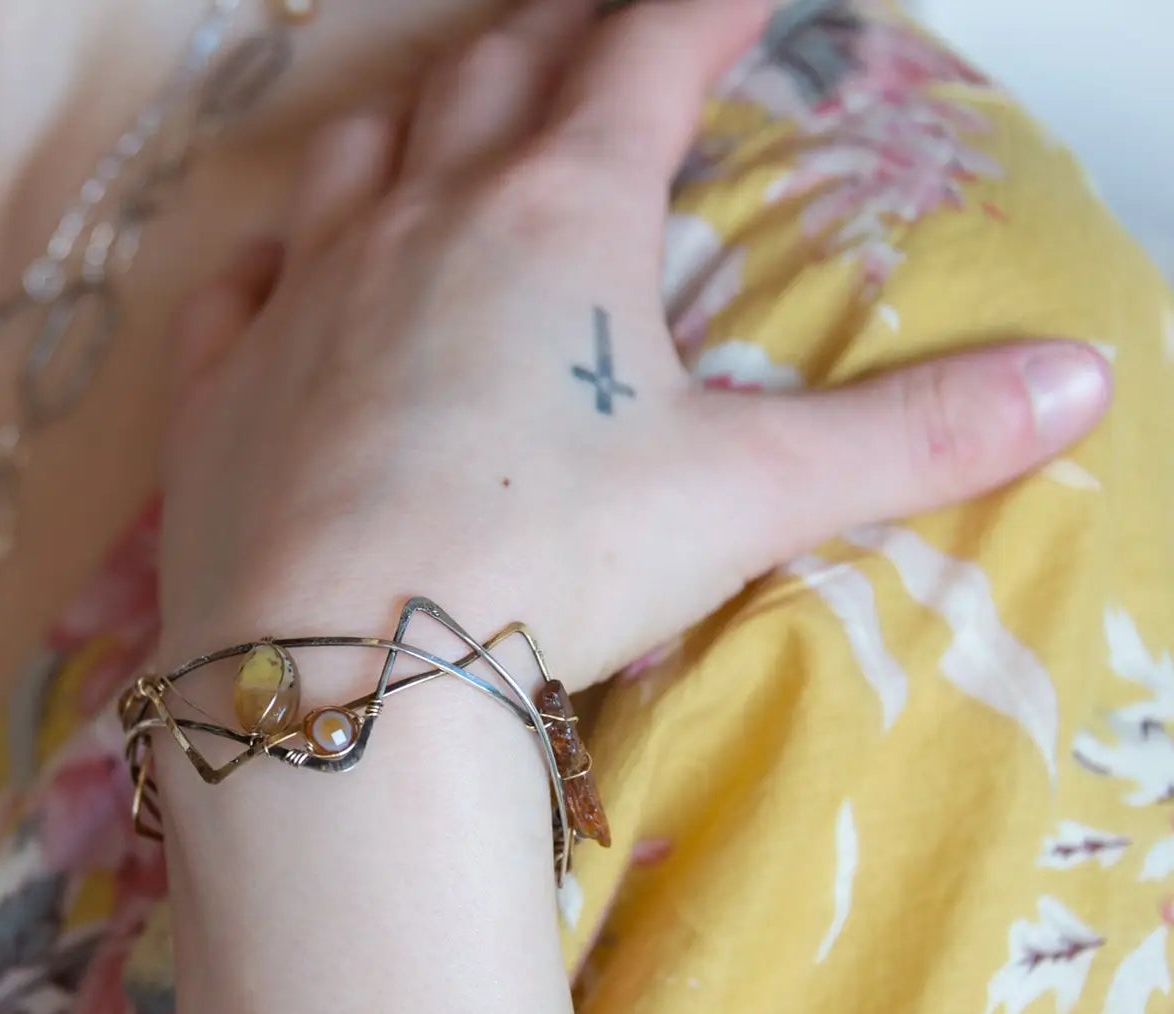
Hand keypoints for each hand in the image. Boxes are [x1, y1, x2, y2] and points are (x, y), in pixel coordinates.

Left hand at [160, 0, 1109, 691]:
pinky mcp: (220, 391)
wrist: (341, 662)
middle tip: (592, 43)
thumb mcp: (748, 498)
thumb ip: (910, 438)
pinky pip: (237, 287)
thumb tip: (1077, 387)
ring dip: (411, 124)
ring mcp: (304, 298)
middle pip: (494, 79)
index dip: (703, 11)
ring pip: (357, 155)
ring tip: (446, 127)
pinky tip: (277, 268)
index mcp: (556, 218)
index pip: (646, 59)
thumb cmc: (548, 560)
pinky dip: (267, 261)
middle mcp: (419, 224)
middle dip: (555, 44)